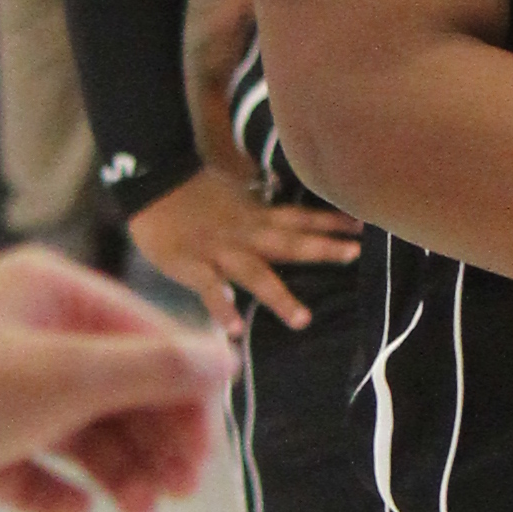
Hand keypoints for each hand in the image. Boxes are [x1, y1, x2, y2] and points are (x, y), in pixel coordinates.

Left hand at [0, 245, 230, 511]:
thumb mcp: (68, 376)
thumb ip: (153, 368)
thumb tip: (225, 356)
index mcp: (48, 293)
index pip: (144, 337)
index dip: (183, 396)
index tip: (204, 455)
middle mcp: (22, 332)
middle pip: (117, 388)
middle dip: (151, 442)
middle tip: (176, 496)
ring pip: (79, 431)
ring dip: (117, 472)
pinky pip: (29, 466)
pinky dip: (57, 491)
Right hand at [129, 164, 361, 339]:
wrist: (149, 181)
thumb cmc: (189, 191)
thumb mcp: (231, 191)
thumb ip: (256, 200)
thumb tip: (277, 186)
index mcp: (255, 217)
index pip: (300, 217)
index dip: (331, 221)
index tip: (364, 225)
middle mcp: (245, 234)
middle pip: (289, 242)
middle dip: (321, 249)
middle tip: (354, 255)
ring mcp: (219, 251)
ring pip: (254, 273)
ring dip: (279, 296)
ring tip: (302, 320)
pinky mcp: (190, 265)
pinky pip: (208, 290)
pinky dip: (221, 309)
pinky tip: (235, 330)